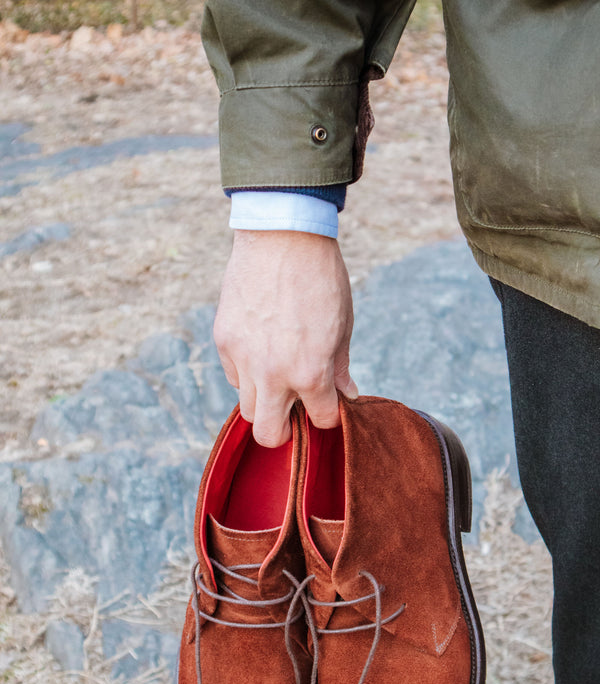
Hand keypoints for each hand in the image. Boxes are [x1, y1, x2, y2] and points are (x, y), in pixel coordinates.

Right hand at [214, 230, 357, 446]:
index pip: (320, 420)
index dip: (328, 416)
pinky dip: (247, 374)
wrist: (283, 236)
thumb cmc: (321, 279)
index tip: (328, 405)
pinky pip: (234, 375)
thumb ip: (339, 368)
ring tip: (278, 379)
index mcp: (310, 372)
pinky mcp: (224, 341)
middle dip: (284, 433)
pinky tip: (261, 350)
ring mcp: (244, 358)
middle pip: (269, 434)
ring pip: (247, 408)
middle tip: (294, 415)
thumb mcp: (342, 326)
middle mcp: (273, 373)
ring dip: (264, 402)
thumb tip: (345, 394)